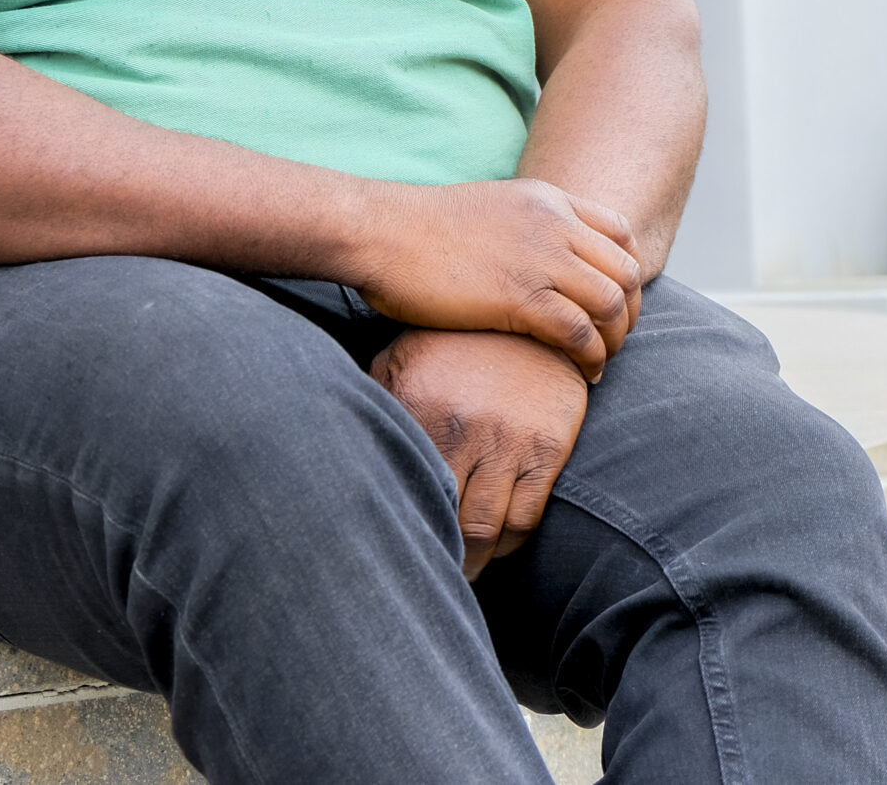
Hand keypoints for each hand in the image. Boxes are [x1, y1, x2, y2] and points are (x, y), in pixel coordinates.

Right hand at [349, 180, 641, 379]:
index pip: (619, 232)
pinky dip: (591, 358)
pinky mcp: (520, 296)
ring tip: (599, 362)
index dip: (627, 272)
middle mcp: (553, 224)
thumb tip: (533, 262)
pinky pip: (580, 333)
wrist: (379, 232)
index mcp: (547, 200)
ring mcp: (539, 258)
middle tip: (614, 340)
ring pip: (612, 304)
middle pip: (625, 270)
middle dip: (630, 312)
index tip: (616, 302)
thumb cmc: (416, 230)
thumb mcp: (487, 210)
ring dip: (615, 340)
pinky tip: (583, 373)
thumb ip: (522, 229)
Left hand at [373, 329, 588, 579]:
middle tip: (428, 569)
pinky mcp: (547, 449)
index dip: (397, 522)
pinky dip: (509, 543)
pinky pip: (525, 516)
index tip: (392, 542)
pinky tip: (496, 548)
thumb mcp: (404, 358)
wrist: (534, 317)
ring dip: (474, 560)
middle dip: (437, 552)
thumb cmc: (456, 344)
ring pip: (486, 529)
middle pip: (443, 517)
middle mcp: (463, 427)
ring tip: (462, 569)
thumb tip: (339, 439)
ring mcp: (508, 441)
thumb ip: (377, 398)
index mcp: (420, 405)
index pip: (401, 484)